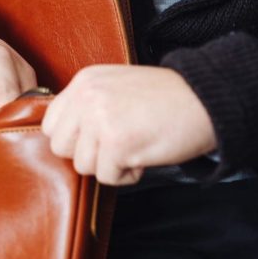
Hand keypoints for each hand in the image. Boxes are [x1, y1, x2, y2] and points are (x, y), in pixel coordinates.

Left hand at [40, 64, 217, 185]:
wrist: (206, 99)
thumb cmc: (167, 98)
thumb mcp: (117, 87)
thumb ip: (89, 105)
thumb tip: (67, 138)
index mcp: (85, 81)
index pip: (51, 123)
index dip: (74, 138)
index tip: (98, 138)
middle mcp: (87, 96)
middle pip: (60, 147)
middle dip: (88, 154)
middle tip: (118, 144)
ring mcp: (99, 119)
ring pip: (82, 165)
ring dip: (110, 165)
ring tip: (135, 146)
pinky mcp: (116, 143)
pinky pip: (107, 177)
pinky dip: (128, 174)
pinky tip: (144, 155)